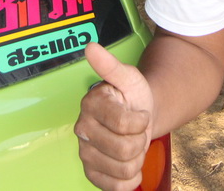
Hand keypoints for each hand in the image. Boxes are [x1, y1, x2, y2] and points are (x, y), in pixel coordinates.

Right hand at [75, 42, 153, 190]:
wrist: (139, 114)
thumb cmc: (133, 95)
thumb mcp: (129, 76)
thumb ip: (110, 65)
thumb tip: (90, 47)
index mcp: (91, 104)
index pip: (124, 124)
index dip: (141, 121)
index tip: (140, 113)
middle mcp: (83, 129)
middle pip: (124, 149)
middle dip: (139, 140)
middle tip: (136, 130)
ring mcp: (85, 152)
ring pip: (122, 169)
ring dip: (136, 158)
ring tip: (132, 143)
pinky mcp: (91, 172)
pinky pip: (114, 187)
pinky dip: (129, 179)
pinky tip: (129, 165)